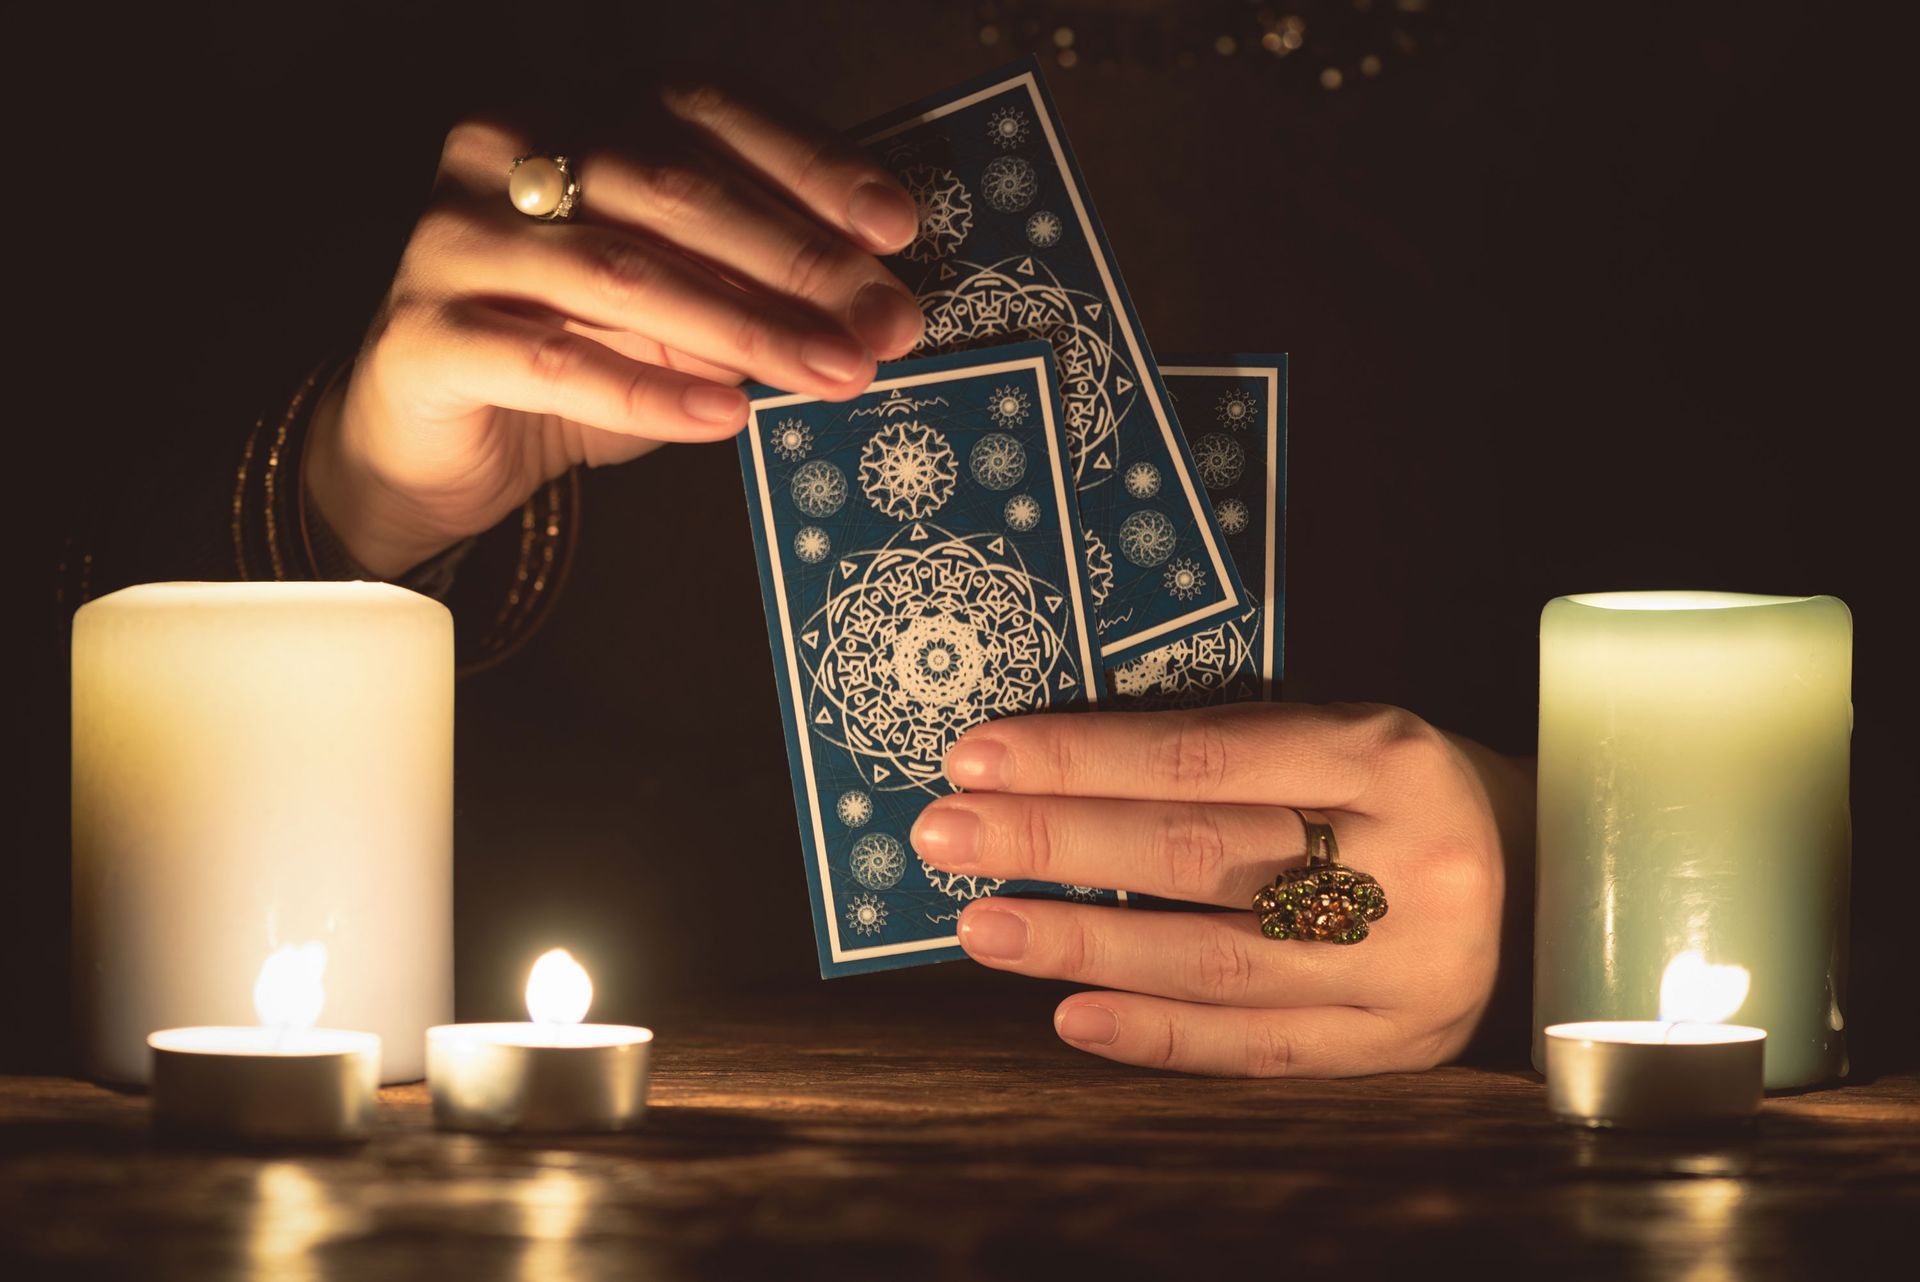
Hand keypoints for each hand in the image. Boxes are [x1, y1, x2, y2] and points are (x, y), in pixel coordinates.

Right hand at [306, 85, 925, 576]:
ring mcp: (455, 237)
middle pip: (675, 189)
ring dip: (746, 329)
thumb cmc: (575, 357)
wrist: (434, 444)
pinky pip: (553, 359)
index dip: (810, 165)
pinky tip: (723, 416)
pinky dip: (648, 389)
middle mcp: (508, 151)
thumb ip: (755, 286)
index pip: (708, 114)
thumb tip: (879, 305)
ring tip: (832, 372)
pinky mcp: (426, 332)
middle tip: (885, 324)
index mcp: (576, 113)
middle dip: (798, 262)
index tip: (895, 227)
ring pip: (624, 273)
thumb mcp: (678, 309)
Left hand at [910, 703, 1528, 1076]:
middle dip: (1055, 842)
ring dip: (1080, 942)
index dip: (1083, 757)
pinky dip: (1156, 1032)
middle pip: (1199, 855)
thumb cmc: (1402, 791)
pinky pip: (1256, 1047)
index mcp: (1389, 755)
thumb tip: (1053, 765)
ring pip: (1214, 960)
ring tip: (980, 926)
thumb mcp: (1339, 734)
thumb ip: (1223, 748)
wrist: (1548, 877)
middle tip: (944, 836)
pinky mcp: (1395, 1045)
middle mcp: (1407, 862)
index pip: (1205, 757)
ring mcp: (1407, 968)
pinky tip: (1070, 1013)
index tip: (978, 757)